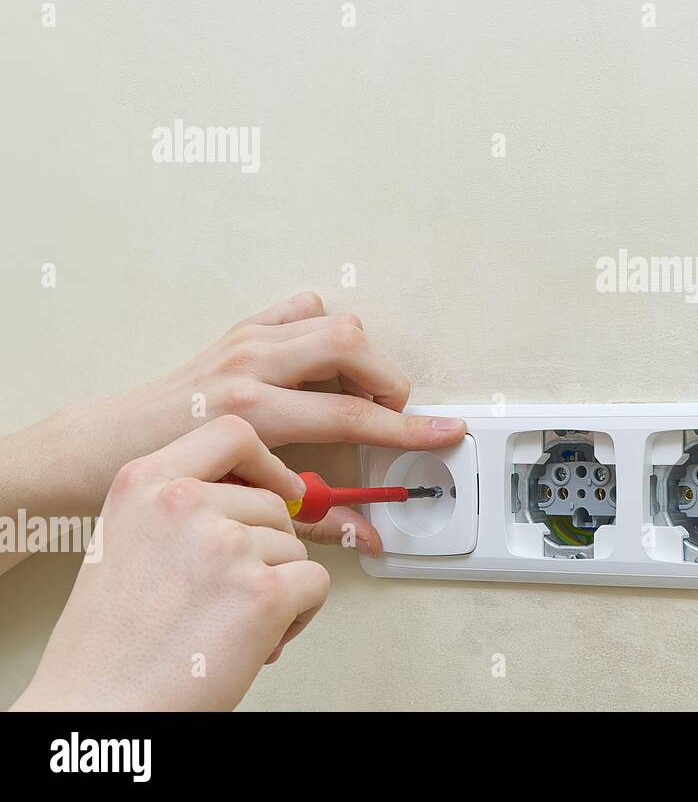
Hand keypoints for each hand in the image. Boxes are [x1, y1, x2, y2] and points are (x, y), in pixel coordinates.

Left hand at [1, 292, 463, 558]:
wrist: (101, 448)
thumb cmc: (170, 480)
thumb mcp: (245, 504)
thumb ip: (317, 518)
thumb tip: (370, 536)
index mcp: (254, 411)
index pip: (354, 415)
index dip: (410, 428)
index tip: (445, 432)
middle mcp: (251, 365)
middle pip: (351, 346)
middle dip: (387, 381)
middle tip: (390, 414)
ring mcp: (244, 342)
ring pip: (332, 322)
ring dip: (360, 357)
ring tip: (358, 393)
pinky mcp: (238, 331)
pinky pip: (299, 310)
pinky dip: (321, 330)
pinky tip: (319, 365)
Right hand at [10, 416, 328, 710]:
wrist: (98, 706)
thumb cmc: (112, 640)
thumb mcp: (128, 540)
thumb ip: (182, 506)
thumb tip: (262, 496)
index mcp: (144, 482)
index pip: (232, 434)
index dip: (266, 462)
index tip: (277, 487)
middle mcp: (186, 502)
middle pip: (273, 503)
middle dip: (266, 550)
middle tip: (227, 597)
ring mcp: (227, 544)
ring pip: (294, 547)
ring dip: (278, 587)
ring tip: (228, 624)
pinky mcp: (262, 590)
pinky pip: (316, 583)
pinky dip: (300, 615)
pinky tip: (257, 640)